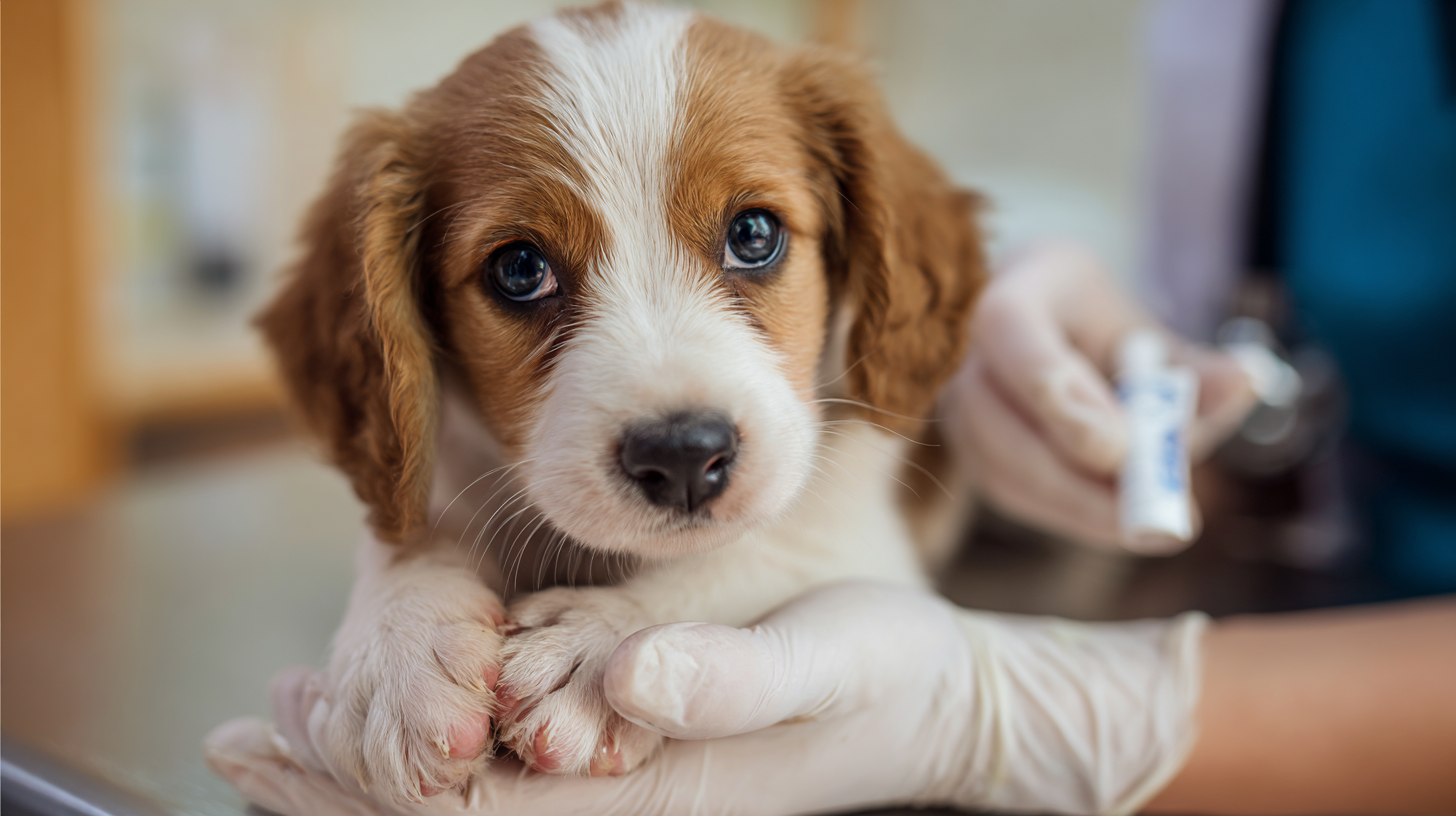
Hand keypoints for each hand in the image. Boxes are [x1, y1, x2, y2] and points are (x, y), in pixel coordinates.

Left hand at [207, 581, 1205, 815]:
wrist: (936, 705)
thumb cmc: (887, 681)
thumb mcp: (827, 664)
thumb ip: (731, 682)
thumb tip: (625, 684)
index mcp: (650, 789)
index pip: (473, 812)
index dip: (361, 783)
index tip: (271, 732)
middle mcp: (622, 797)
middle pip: (447, 811)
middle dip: (338, 781)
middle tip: (240, 734)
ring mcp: (626, 777)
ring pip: (470, 789)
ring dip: (376, 759)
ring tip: (293, 717)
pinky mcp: (637, 743)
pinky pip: (513, 760)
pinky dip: (442, 731)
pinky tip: (413, 701)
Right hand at [945, 241, 1255, 549]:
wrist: (1051, 335)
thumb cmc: (1104, 331)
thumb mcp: (1151, 334)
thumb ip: (1192, 365)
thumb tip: (1247, 382)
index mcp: (1015, 292)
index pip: (1009, 330)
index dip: (1058, 393)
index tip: (1120, 450)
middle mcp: (967, 351)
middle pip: (994, 419)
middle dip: (1071, 477)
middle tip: (1147, 518)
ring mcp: (958, 406)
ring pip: (1000, 466)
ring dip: (1075, 505)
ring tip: (1150, 527)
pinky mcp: (971, 456)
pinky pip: (1012, 494)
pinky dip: (1067, 514)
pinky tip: (1119, 524)